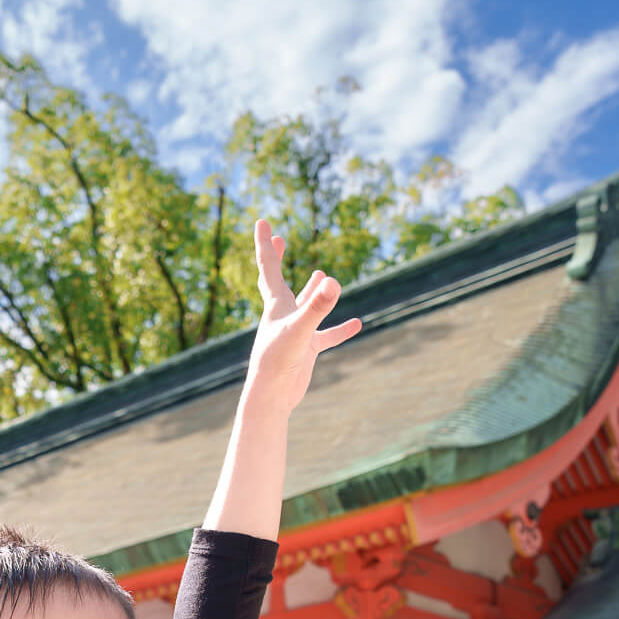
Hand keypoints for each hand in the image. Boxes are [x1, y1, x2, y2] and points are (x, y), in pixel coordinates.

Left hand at [245, 219, 361, 413]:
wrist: (272, 397)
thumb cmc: (278, 363)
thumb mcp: (301, 330)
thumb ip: (317, 307)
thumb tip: (333, 282)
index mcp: (275, 304)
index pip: (268, 266)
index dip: (266, 243)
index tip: (262, 221)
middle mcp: (283, 315)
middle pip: (278, 281)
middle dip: (277, 258)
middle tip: (281, 239)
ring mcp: (295, 332)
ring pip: (305, 306)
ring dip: (312, 290)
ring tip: (321, 274)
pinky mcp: (305, 350)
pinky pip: (326, 336)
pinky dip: (339, 329)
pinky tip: (356, 324)